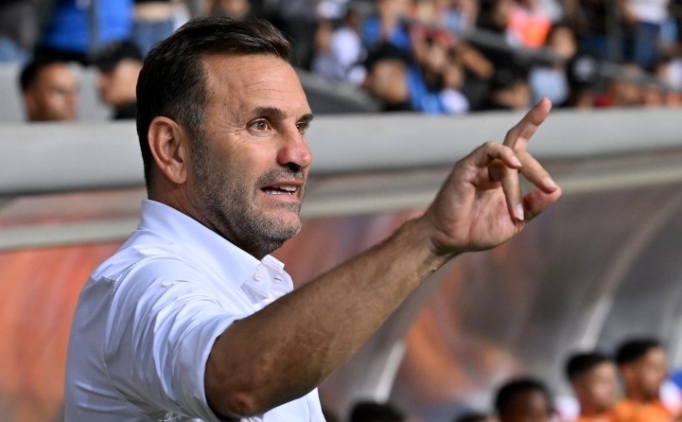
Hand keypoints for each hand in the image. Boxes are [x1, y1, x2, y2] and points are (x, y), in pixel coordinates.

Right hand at [423, 98, 561, 254]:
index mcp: (502, 174)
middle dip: (534, 135)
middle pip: (515, 139)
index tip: (546, 102)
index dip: (531, 122)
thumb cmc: (476, 230)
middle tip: (548, 185)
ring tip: (535, 192)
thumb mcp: (514, 221)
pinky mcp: (466, 167)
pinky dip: (503, 154)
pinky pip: (487, 151)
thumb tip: (557, 191)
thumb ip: (533, 206)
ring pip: (508, 155)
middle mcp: (491, 165)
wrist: (448, 240)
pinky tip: (514, 165)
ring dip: (525, 173)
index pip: (519, 144)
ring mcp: (478, 164)